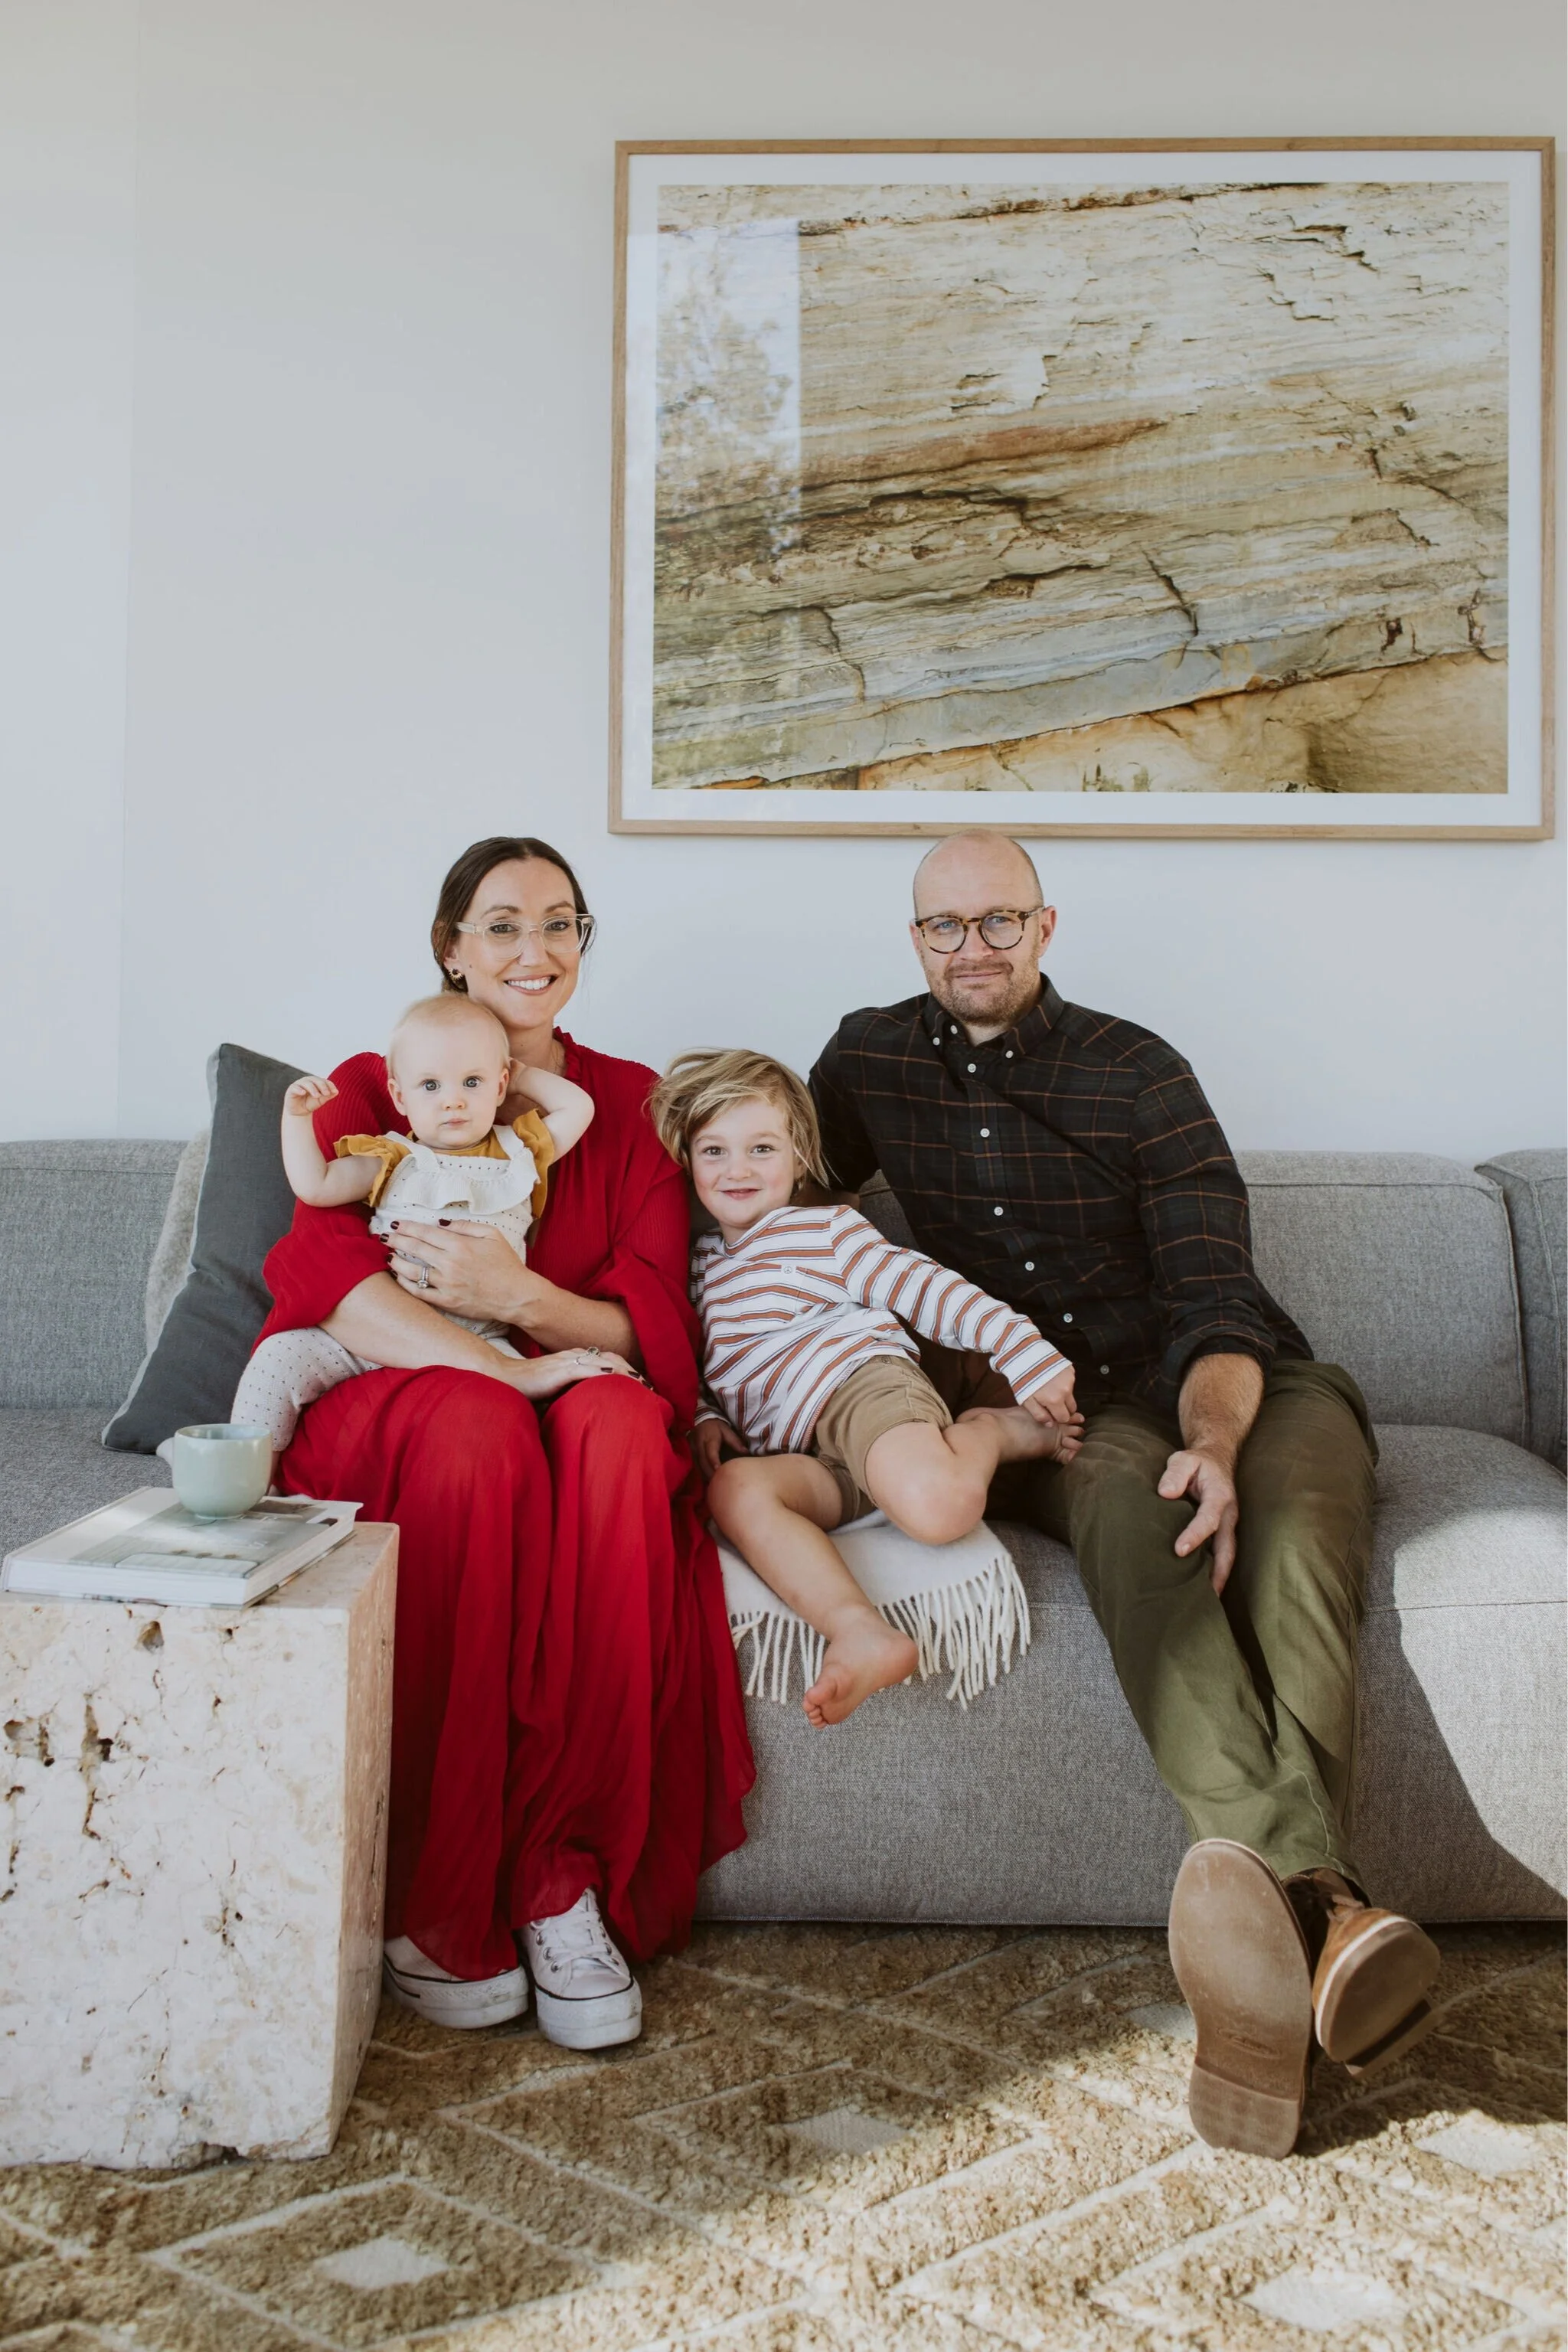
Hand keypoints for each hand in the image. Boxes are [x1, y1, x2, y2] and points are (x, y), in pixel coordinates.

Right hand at [285, 1075, 337, 1117]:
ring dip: (313, 1089)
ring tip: (317, 1096)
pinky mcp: (291, 1090)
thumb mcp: (320, 1101)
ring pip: (306, 1083)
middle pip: (316, 1080)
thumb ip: (328, 1096)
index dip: (329, 1085)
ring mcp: (299, 1084)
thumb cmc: (310, 1104)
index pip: (324, 1081)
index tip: (334, 1091)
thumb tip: (336, 1092)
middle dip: (322, 1086)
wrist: (299, 1112)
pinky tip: (303, 1092)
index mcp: (316, 1082)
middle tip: (326, 1093)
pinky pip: (295, 1088)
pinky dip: (299, 1089)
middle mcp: (307, 1081)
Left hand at [385, 1218, 533, 1323]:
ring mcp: (446, 1284)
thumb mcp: (492, 1235)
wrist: (516, 1296)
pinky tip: (400, 1277)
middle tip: (384, 1236)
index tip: (396, 1224)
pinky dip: (406, 1284)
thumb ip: (465, 1226)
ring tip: (388, 1256)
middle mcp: (449, 1263)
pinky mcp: (446, 1301)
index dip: (407, 1227)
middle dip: (396, 1240)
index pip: (425, 1232)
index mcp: (460, 1245)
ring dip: (396, 1261)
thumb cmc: (507, 1264)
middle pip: (414, 1248)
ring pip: (411, 1270)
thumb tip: (441, 1223)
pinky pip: (419, 1292)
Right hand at [510, 1347, 637, 1399]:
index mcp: (577, 1358)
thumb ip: (575, 1393)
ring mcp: (570, 1360)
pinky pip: (590, 1370)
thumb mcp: (559, 1389)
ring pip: (606, 1363)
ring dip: (626, 1374)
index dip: (628, 1371)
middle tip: (650, 1387)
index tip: (643, 1386)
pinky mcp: (562, 1369)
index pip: (609, 1361)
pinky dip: (607, 1376)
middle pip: (613, 1360)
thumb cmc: (532, 1388)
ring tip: (643, 1386)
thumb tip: (591, 1409)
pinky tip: (620, 1383)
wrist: (508, 1379)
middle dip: (633, 1372)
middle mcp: (577, 1355)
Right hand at [691, 1418, 745, 1478]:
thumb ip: (735, 1442)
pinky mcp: (690, 1455)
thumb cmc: (716, 1427)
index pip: (711, 1453)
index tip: (719, 1470)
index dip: (714, 1462)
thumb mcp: (727, 1430)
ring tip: (715, 1485)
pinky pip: (695, 1467)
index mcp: (709, 1439)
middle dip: (711, 1474)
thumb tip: (746, 1452)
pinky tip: (709, 1481)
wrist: (701, 1420)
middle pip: (703, 1463)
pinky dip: (702, 1474)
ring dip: (706, 1476)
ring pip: (698, 1467)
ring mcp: (692, 1451)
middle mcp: (699, 1446)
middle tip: (719, 1484)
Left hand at [1020, 1364, 1077, 1425]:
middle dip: (1063, 1408)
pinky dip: (1063, 1383)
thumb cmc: (1024, 1379)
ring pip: (1071, 1395)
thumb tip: (1050, 1424)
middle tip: (1051, 1403)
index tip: (1052, 1414)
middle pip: (1071, 1407)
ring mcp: (1070, 1379)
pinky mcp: (1070, 1370)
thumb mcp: (1026, 1401)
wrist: (1025, 1355)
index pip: (1064, 1418)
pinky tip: (1052, 1379)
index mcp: (1055, 1400)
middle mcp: (1066, 1390)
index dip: (1058, 1418)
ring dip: (1063, 1395)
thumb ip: (1039, 1415)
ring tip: (1049, 1388)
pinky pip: (1070, 1382)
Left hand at [1159, 1447, 1239, 1594]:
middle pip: (1228, 1548)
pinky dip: (1215, 1571)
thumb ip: (1175, 1473)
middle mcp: (1229, 1515)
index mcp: (1220, 1496)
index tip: (1179, 1550)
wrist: (1215, 1460)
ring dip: (1219, 1577)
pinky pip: (1221, 1554)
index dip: (1196, 1535)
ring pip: (1227, 1556)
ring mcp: (1228, 1525)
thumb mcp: (1183, 1459)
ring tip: (1207, 1601)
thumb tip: (1165, 1494)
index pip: (1209, 1519)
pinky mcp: (1223, 1532)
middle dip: (1218, 1572)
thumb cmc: (1197, 1462)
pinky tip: (1203, 1588)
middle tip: (1206, 1595)